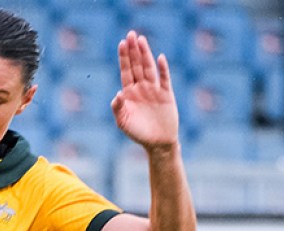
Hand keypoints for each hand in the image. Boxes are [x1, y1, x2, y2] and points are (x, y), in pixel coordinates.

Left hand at [111, 31, 179, 148]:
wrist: (157, 143)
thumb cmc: (138, 133)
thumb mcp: (123, 122)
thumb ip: (118, 109)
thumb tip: (117, 94)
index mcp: (129, 93)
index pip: (125, 71)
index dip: (124, 58)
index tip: (122, 44)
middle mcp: (141, 88)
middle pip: (137, 65)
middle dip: (134, 50)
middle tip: (131, 34)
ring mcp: (154, 89)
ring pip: (149, 68)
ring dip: (146, 54)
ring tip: (142, 40)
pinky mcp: (167, 94)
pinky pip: (164, 79)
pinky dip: (163, 69)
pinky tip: (160, 58)